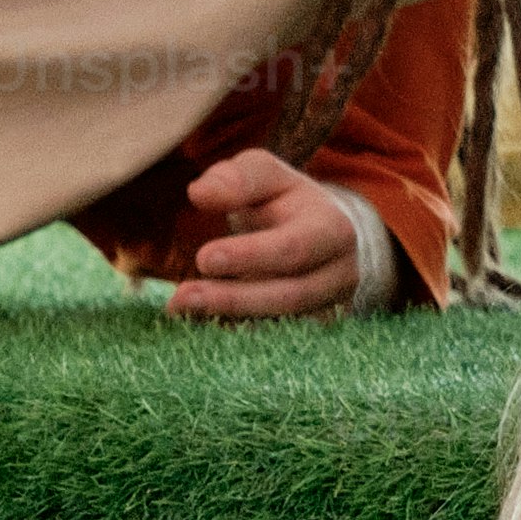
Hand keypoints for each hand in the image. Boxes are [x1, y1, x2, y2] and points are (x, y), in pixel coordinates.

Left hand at [154, 147, 376, 324]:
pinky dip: (235, 338)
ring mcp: (328, 310)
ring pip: (281, 326)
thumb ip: (237, 179)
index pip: (292, 249)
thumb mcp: (268, 176)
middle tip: (182, 298)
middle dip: (233, 300)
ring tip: (181, 313)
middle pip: (288, 296)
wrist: (330, 239)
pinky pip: (274, 343)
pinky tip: (198, 327)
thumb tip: (199, 193)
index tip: (204, 257)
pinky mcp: (312, 334)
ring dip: (229, 322)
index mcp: (333, 230)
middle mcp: (339, 276)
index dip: (250, 256)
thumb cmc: (289, 202)